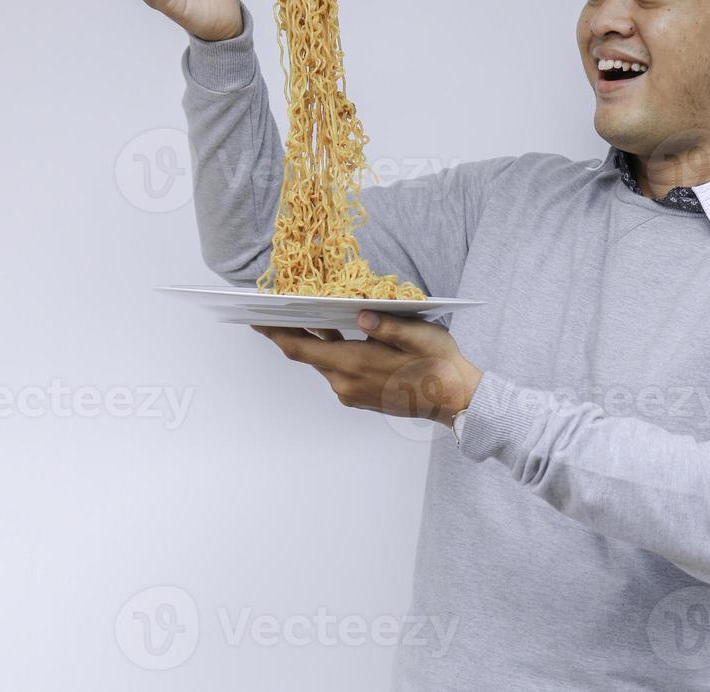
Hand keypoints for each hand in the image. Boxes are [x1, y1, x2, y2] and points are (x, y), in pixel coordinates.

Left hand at [250, 312, 482, 426]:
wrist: (454, 400)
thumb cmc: (439, 364)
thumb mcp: (418, 336)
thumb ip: (387, 325)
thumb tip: (362, 313)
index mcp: (355, 364)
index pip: (300, 348)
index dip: (274, 333)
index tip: (254, 318)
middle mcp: (346, 382)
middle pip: (306, 354)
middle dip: (290, 331)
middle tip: (273, 309)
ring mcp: (351, 392)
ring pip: (323, 361)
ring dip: (315, 340)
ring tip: (307, 314)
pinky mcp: (359, 396)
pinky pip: (336, 370)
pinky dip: (331, 350)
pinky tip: (338, 333)